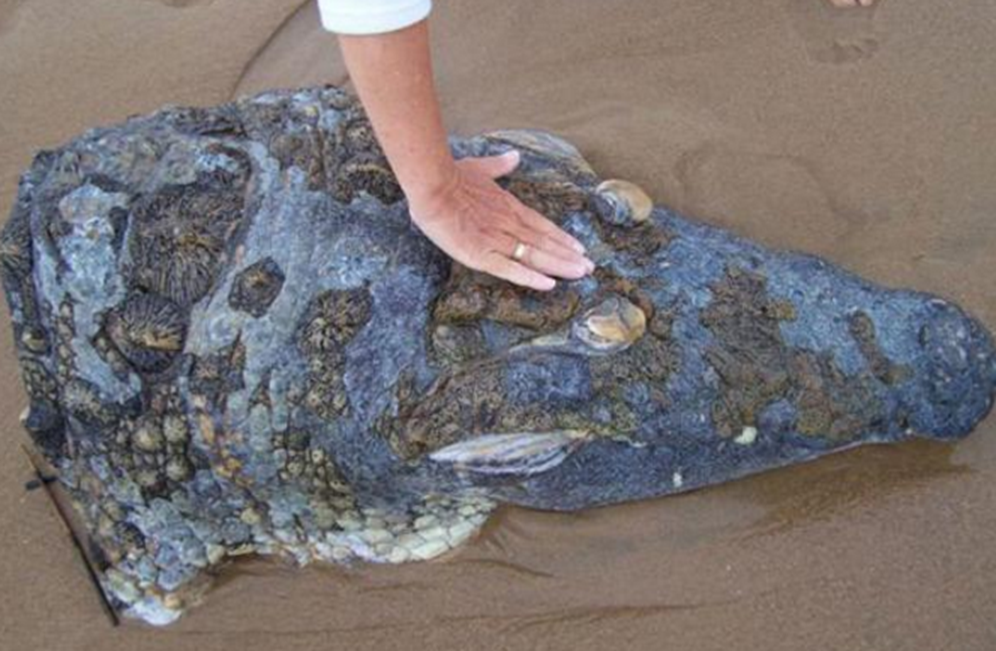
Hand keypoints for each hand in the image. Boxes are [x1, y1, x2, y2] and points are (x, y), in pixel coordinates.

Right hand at [407, 150, 594, 290]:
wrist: (433, 186)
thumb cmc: (452, 176)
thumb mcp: (480, 168)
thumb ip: (499, 166)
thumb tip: (514, 156)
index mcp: (509, 207)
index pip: (542, 225)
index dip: (562, 237)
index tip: (579, 247)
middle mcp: (509, 225)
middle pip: (545, 243)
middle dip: (568, 256)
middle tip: (591, 267)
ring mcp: (497, 241)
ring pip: (535, 256)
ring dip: (560, 265)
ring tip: (581, 274)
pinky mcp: (482, 256)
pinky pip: (511, 270)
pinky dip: (531, 277)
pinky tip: (549, 285)